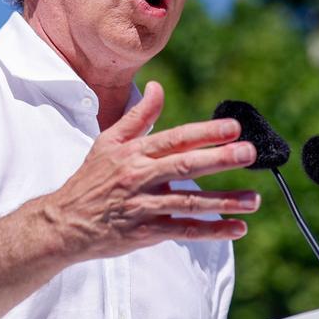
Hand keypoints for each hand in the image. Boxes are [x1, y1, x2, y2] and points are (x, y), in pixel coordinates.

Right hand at [41, 81, 258, 261]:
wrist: (64, 223)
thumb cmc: (90, 179)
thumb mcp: (108, 142)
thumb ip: (139, 116)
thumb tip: (158, 86)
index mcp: (134, 153)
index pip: (175, 138)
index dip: (205, 133)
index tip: (234, 128)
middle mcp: (140, 177)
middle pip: (185, 166)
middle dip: (220, 159)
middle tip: (250, 153)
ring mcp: (144, 206)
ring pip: (190, 202)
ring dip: (224, 201)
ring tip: (254, 199)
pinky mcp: (147, 232)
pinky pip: (184, 231)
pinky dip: (212, 230)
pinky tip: (237, 228)